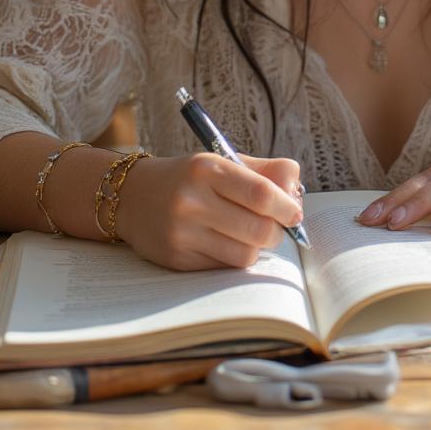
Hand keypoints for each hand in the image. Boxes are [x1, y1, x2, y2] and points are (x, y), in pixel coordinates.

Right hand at [115, 152, 303, 271]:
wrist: (133, 197)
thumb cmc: (191, 178)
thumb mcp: (223, 162)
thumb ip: (265, 171)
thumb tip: (297, 192)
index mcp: (207, 169)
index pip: (260, 193)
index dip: (286, 207)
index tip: (295, 214)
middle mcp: (191, 201)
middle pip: (258, 228)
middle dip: (276, 232)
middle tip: (276, 227)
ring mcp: (182, 233)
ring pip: (244, 254)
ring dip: (256, 248)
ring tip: (249, 234)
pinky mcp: (176, 259)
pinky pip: (224, 267)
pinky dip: (234, 258)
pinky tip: (225, 243)